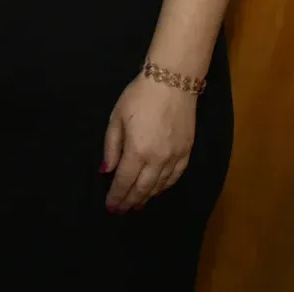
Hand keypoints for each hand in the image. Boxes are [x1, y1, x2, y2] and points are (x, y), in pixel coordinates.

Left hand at [102, 74, 197, 211]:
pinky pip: (175, 176)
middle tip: (121, 211)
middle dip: (130, 201)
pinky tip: (157, 190)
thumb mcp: (116, 118)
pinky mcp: (187, 152)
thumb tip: (106, 170)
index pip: (125, 180)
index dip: (117, 195)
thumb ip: (111, 147)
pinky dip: (164, 186)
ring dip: (147, 197)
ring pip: (160, 185)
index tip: (111, 207)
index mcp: (137, 150)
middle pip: (142, 187)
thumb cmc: (138, 97)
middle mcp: (158, 159)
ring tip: (136, 204)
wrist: (172, 82)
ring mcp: (175, 157)